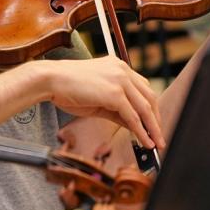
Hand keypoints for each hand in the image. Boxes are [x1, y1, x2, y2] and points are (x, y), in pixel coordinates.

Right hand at [41, 57, 163, 150]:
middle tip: (159, 136)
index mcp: (118, 66)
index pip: (143, 88)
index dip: (150, 108)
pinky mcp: (115, 93)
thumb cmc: (67, 88)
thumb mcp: (97, 99)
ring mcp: (120, 80)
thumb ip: (116, 109)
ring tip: (156, 143)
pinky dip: (141, 131)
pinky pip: (133, 115)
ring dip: (153, 127)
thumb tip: (133, 125)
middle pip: (149, 96)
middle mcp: (122, 70)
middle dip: (156, 119)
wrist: (50, 80)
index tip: (153, 123)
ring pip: (145, 107)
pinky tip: (144, 141)